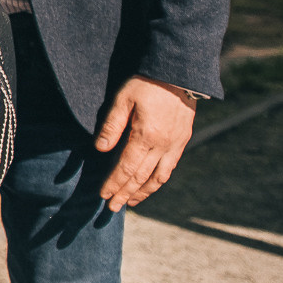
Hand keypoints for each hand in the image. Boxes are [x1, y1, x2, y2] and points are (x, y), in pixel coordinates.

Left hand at [94, 76, 198, 210]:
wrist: (180, 74)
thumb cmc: (147, 83)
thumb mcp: (123, 99)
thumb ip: (112, 125)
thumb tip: (100, 149)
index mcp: (146, 136)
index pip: (126, 168)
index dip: (114, 183)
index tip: (103, 195)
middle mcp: (163, 145)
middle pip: (141, 177)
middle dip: (125, 193)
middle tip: (112, 208)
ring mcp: (175, 145)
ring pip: (159, 177)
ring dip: (143, 192)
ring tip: (130, 202)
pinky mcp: (183, 141)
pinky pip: (170, 168)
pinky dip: (158, 181)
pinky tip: (150, 186)